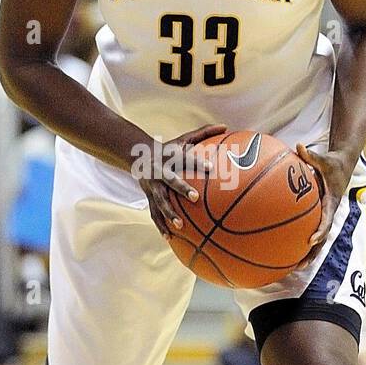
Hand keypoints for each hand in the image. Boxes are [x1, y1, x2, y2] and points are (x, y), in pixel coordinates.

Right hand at [137, 124, 225, 238]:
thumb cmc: (170, 149)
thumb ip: (204, 133)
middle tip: (195, 198)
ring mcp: (153, 187)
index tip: (211, 169)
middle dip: (181, 189)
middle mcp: (160, 172)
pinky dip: (161, 226)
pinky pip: (154, 214)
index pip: (185, 159)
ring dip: (169, 213)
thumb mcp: (184, 139)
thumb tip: (226, 126)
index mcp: (171, 157)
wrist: (140, 157)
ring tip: (180, 225)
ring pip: (159, 201)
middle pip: (170, 180)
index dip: (197, 163)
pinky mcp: (149, 198)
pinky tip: (169, 238)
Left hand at [294, 144, 354, 266]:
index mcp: (331, 202)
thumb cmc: (332, 163)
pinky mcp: (319, 216)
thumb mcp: (324, 158)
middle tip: (300, 265)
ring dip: (307, 254)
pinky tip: (285, 250)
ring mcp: (324, 217)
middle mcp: (328, 213)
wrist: (343, 166)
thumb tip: (299, 147)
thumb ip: (311, 155)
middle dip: (312, 252)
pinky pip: (309, 231)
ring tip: (292, 268)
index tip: (310, 240)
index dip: (319, 231)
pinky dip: (300, 241)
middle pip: (322, 238)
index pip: (327, 220)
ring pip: (317, 240)